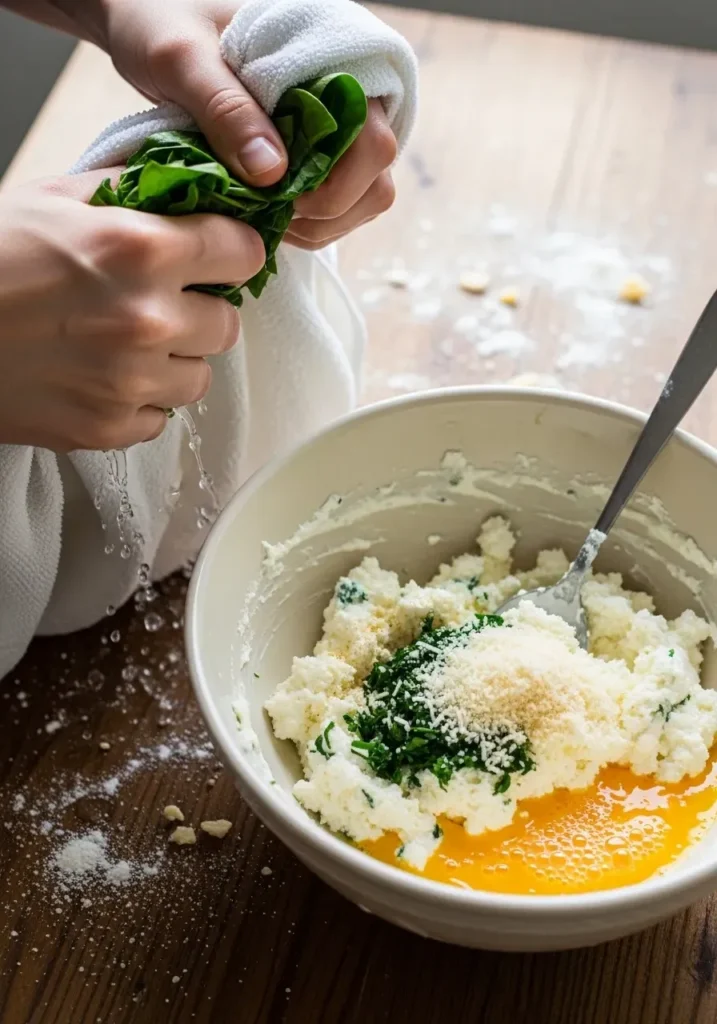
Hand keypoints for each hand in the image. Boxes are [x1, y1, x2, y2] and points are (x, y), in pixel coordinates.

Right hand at [0, 173, 263, 451]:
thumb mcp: (56, 198)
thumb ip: (133, 191)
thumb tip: (191, 186)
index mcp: (140, 249)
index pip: (243, 252)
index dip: (232, 252)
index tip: (220, 256)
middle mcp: (146, 319)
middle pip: (228, 325)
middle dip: (201, 311)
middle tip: (162, 303)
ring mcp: (129, 382)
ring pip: (199, 378)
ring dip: (174, 361)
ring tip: (125, 344)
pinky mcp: (108, 428)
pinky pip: (160, 419)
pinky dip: (140, 401)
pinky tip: (102, 377)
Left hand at [95, 1, 397, 245]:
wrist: (145, 16)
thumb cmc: (164, 19)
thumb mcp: (183, 58)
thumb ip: (227, 110)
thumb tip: (274, 174)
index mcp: (336, 61)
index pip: (373, 142)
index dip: (335, 185)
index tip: (278, 193)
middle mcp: (349, 97)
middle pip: (375, 181)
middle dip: (325, 211)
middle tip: (267, 210)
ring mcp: (338, 130)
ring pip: (361, 202)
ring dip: (316, 225)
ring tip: (262, 214)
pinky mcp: (318, 153)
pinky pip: (335, 207)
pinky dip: (305, 224)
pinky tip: (265, 213)